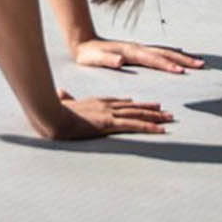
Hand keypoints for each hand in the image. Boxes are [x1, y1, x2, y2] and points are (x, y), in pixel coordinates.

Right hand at [48, 89, 171, 138]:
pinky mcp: (110, 124)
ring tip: (169, 119)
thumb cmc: (53, 111)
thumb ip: (64, 98)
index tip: (143, 103)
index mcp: (96, 102)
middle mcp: (106, 105)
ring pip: (138, 115)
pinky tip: (161, 130)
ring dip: (155, 117)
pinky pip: (134, 126)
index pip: (120, 102)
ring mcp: (109, 114)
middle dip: (150, 109)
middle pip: (133, 107)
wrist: (52, 116)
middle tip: (164, 110)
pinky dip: (149, 127)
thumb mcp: (60, 103)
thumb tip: (60, 91)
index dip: (133, 103)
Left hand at [75, 38, 203, 74]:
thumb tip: (120, 61)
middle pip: (165, 53)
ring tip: (199, 62)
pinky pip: (161, 52)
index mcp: (131, 52)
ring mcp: (140, 48)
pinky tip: (181, 57)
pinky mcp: (139, 51)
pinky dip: (174, 54)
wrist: (84, 43)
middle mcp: (138, 48)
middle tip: (201, 65)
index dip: (168, 65)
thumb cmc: (89, 55)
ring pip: (166, 51)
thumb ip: (107, 60)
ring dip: (183, 57)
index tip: (182, 71)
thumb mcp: (94, 59)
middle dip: (184, 59)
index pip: (153, 60)